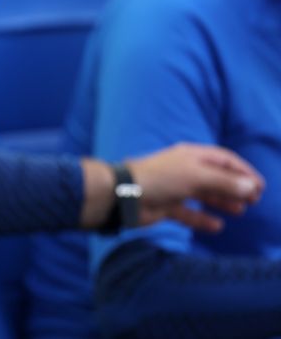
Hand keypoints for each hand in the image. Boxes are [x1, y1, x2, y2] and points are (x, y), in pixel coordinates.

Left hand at [127, 143, 264, 231]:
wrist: (124, 195)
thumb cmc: (160, 179)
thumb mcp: (197, 177)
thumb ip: (224, 182)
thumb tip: (250, 186)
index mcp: (191, 156)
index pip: (224, 160)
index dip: (243, 171)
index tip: (259, 186)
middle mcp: (184, 170)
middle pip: (216, 177)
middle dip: (235, 187)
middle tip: (254, 200)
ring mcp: (174, 188)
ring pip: (204, 194)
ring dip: (222, 201)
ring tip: (240, 210)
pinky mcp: (165, 206)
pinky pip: (188, 213)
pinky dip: (202, 220)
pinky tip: (216, 226)